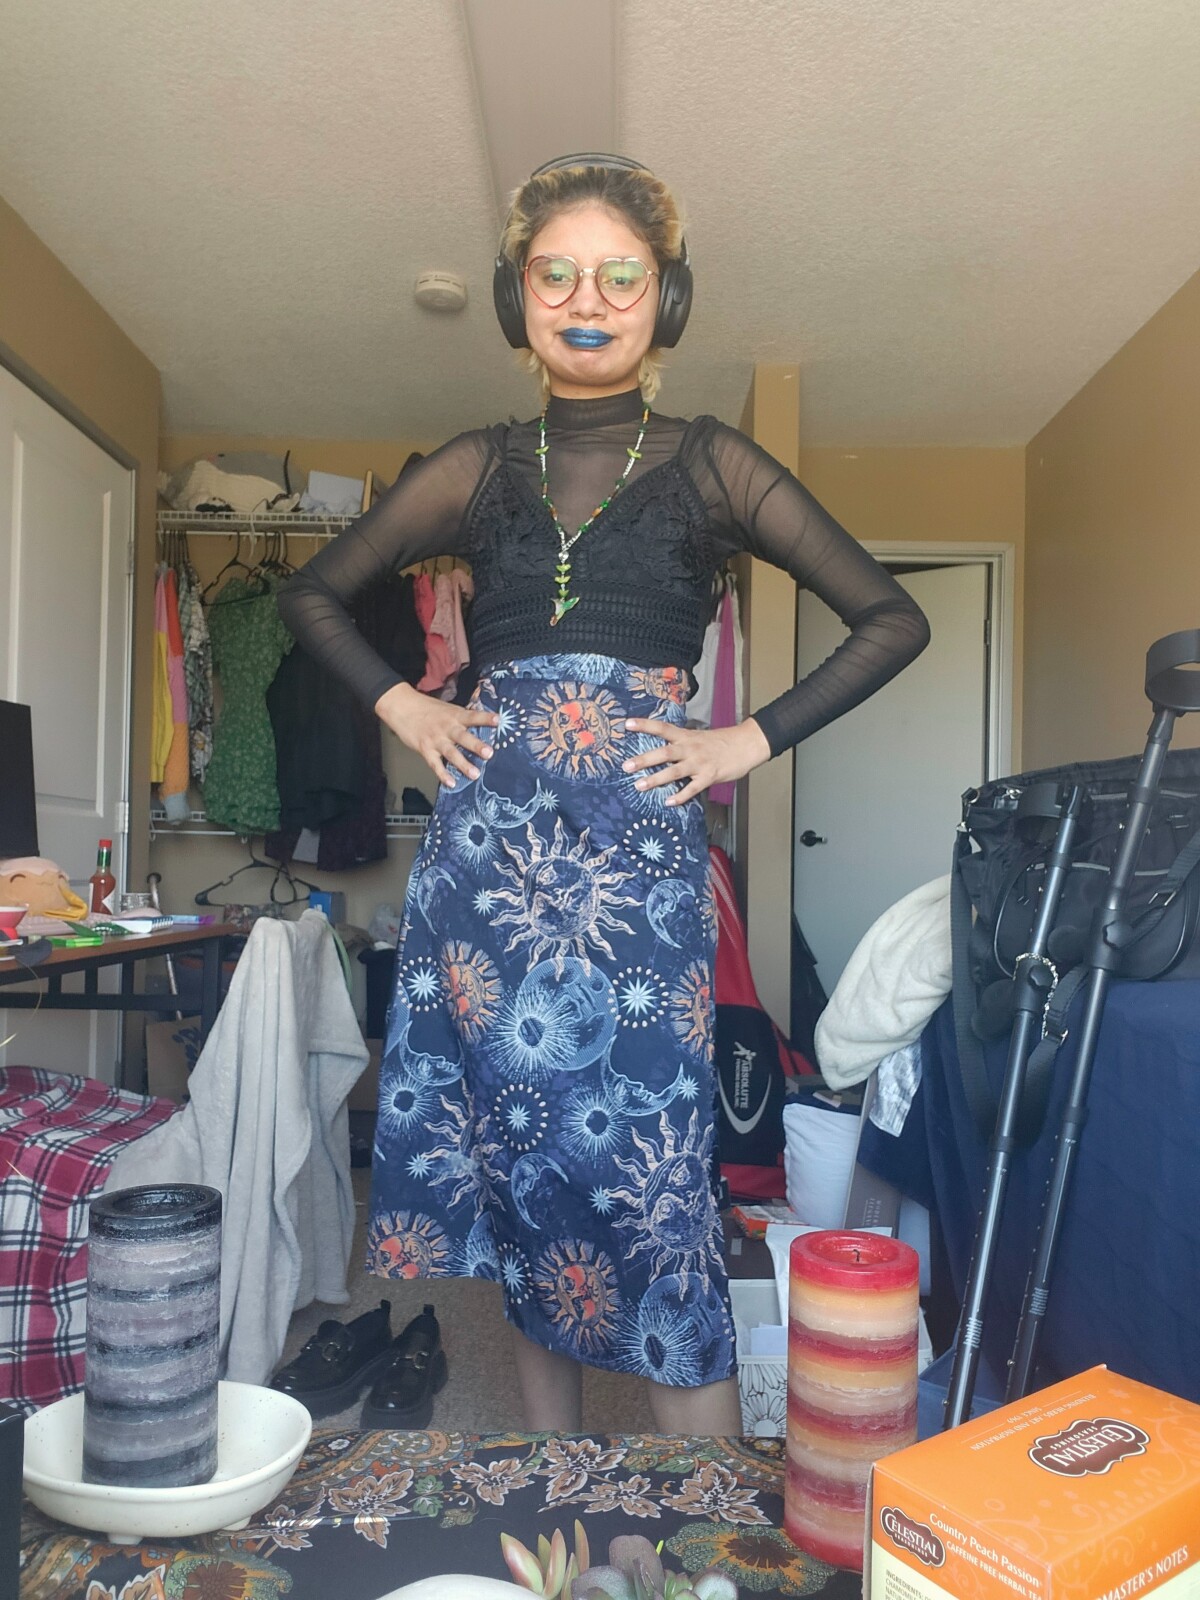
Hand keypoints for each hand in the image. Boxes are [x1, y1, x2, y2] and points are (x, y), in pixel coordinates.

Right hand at [374, 681, 499, 789]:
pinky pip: (435, 764)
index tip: (498, 720)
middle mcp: (447, 728)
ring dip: (463, 764)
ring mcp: (436, 739)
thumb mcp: (448, 709)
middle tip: (489, 753)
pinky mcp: (425, 749)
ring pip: (451, 753)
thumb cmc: (427, 708)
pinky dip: (442, 774)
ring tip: (475, 774)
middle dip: (476, 745)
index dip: (485, 718)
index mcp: (455, 715)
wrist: (402, 706)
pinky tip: (451, 783)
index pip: (473, 716)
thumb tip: (482, 726)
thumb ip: (462, 719)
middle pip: (463, 737)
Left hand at [621, 716, 771, 805]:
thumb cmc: (723, 742)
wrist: (747, 744)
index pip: (662, 728)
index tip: (627, 724)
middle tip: (626, 766)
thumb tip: (666, 750)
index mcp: (687, 736)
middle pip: (664, 752)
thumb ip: (683, 743)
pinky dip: (680, 796)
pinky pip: (692, 789)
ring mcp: (699, 763)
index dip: (645, 725)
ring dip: (656, 779)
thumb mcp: (700, 737)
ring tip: (639, 786)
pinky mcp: (709, 776)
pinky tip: (668, 802)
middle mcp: (690, 748)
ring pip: (674, 772)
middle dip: (644, 759)